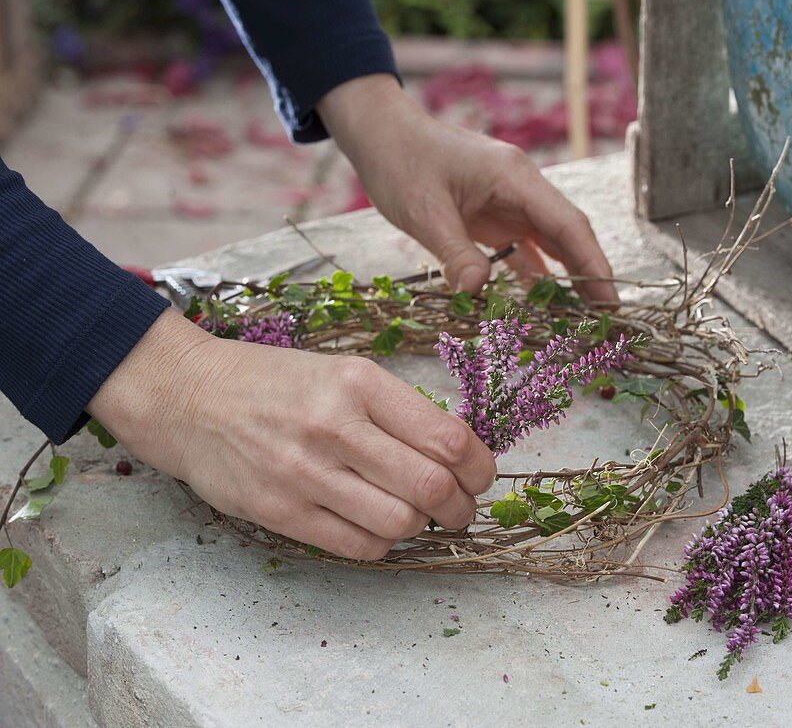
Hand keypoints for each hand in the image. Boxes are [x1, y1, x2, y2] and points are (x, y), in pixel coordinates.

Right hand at [87, 311, 495, 559]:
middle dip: (461, 507)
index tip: (479, 476)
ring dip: (420, 527)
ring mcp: (304, 471)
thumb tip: (457, 454)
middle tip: (459, 508)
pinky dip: (381, 543)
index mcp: (359, 382)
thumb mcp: (341, 372)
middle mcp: (334, 425)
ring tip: (415, 516)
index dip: (479, 467)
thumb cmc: (274, 383)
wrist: (186, 395)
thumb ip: (396, 409)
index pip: (448, 438)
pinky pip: (357, 545)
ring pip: (400, 522)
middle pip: (432, 485)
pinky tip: (376, 527)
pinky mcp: (278, 510)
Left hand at [317, 74, 618, 304]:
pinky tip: (544, 301)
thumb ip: (455, 251)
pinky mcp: (492, 213)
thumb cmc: (401, 161)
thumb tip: (476, 291)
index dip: (592, 262)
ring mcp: (508, 200)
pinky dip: (535, 272)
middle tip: (609, 316)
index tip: (611, 296)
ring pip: (549, 241)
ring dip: (567, 276)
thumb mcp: (424, 210)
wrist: (381, 133)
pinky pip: (522, 246)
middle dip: (590, 273)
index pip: (566, 223)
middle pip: (567, 234)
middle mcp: (521, 187)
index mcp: (514, 177)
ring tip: (585, 315)